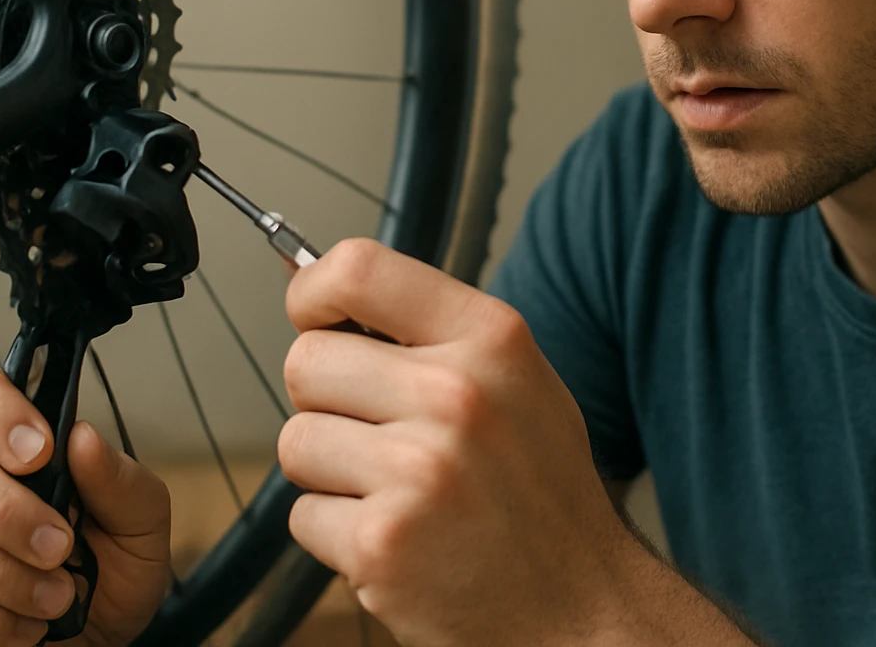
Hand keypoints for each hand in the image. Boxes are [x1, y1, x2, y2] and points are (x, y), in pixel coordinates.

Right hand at [0, 365, 171, 646]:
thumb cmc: (119, 569)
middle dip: (4, 509)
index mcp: (23, 446)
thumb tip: (82, 437)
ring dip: (3, 572)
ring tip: (56, 595)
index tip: (39, 453)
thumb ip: (118, 478)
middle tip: (59, 545)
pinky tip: (26, 624)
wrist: (106, 639)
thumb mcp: (144, 520)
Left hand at [279, 238, 643, 646]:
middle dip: (326, 401)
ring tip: (397, 491)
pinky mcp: (381, 542)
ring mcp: (418, 470)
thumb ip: (419, 328)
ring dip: (330, 473)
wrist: (579, 607)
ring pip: (296, 441)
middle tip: (381, 436)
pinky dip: (337, 533)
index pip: (360, 268)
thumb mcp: (512, 380)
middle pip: (306, 362)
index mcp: (492, 338)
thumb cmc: (537, 489)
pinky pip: (303, 515)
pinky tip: (397, 538)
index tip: (314, 319)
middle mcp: (456, 395)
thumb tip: (300, 275)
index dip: (313, 292)